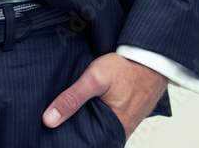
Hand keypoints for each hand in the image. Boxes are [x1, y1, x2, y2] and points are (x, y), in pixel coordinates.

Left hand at [42, 52, 167, 139]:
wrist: (149, 59)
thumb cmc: (126, 69)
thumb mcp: (94, 79)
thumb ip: (72, 98)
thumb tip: (49, 119)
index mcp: (112, 133)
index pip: (84, 144)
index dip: (68, 138)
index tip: (52, 133)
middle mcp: (118, 134)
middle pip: (88, 137)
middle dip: (73, 130)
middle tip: (55, 120)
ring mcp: (121, 125)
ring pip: (95, 128)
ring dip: (82, 120)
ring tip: (65, 112)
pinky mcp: (121, 116)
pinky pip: (102, 120)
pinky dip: (91, 114)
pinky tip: (81, 105)